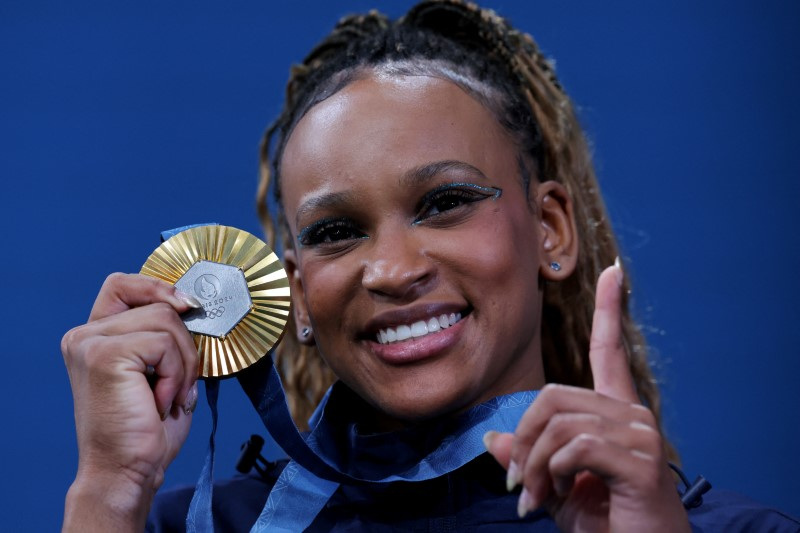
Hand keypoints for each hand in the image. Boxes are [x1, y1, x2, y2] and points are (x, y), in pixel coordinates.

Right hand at [61, 273, 200, 530]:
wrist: (127, 471)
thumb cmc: (145, 429)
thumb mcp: (161, 372)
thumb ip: (166, 337)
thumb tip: (193, 306)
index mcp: (95, 336)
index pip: (124, 284)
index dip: (159, 287)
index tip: (187, 306)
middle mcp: (85, 335)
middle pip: (159, 304)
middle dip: (185, 345)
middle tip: (179, 385)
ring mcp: (91, 343)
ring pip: (166, 320)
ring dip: (183, 363)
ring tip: (169, 396)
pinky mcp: (105, 354)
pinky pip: (164, 343)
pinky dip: (176, 373)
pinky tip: (162, 401)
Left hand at [485, 263, 688, 531]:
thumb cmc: (605, 523)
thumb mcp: (555, 487)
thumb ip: (528, 459)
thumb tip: (492, 439)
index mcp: (616, 414)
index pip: (608, 351)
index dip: (609, 309)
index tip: (614, 270)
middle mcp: (632, 414)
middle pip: (552, 396)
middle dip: (525, 443)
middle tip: (521, 487)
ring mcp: (640, 433)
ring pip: (558, 422)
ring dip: (535, 466)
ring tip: (537, 499)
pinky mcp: (639, 458)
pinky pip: (574, 446)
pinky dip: (553, 474)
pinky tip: (561, 495)